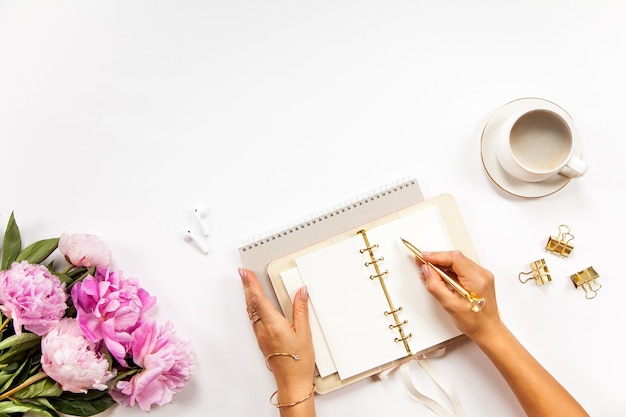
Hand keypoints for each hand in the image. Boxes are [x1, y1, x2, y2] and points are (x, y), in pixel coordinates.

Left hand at [239, 268, 314, 397]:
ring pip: (251, 311)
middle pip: (251, 304)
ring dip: (249, 296)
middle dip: (247, 287)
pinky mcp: (262, 340)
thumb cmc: (299, 362)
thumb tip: (301, 293)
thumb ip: (301, 310)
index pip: (258, 299)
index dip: (251, 284)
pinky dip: (252, 307)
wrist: (292, 382)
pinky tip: (254, 305)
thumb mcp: (305, 333)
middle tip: (243, 274)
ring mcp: (261, 336)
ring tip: (247, 285)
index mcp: (273, 325)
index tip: (246, 273)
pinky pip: (253, 319)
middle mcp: (263, 329)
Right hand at [419, 251, 502, 341]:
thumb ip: (436, 285)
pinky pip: (461, 268)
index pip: (454, 258)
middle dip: (437, 259)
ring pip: (457, 262)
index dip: (437, 255)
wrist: (488, 331)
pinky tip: (439, 275)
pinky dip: (448, 270)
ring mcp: (481, 275)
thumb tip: (427, 271)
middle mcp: (482, 274)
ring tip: (428, 270)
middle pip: (456, 258)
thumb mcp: (450, 305)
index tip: (423, 257)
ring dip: (442, 264)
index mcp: (477, 280)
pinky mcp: (478, 278)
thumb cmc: (475, 322)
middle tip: (422, 262)